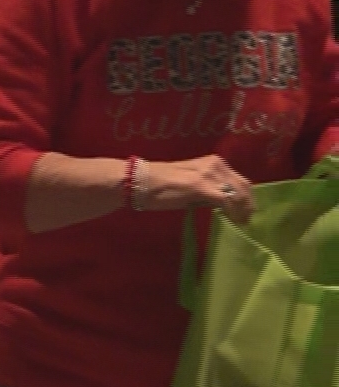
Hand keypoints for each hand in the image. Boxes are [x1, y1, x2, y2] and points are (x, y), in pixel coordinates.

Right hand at [137, 155, 252, 222]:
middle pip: (244, 187)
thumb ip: (209, 187)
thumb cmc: (160, 183)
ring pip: (238, 195)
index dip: (247, 198)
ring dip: (242, 211)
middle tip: (246, 221)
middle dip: (248, 206)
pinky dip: (232, 213)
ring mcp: (208, 175)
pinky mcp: (201, 187)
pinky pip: (225, 201)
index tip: (246, 212)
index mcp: (213, 162)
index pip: (240, 180)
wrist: (139, 181)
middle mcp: (215, 165)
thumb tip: (222, 203)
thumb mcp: (192, 180)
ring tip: (240, 224)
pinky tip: (231, 222)